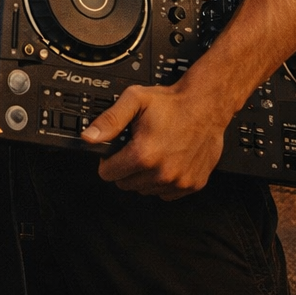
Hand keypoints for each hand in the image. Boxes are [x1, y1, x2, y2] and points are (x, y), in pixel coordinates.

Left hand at [81, 83, 226, 199]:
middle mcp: (162, 172)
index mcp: (144, 154)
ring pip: (145, 190)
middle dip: (125, 168)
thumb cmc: (173, 103)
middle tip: (136, 148)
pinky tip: (167, 162)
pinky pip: (166, 193)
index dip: (108, 161)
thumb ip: (109, 120)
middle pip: (125, 184)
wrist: (206, 105)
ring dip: (144, 176)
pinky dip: (163, 181)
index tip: (116, 152)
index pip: (108, 174)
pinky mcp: (192, 185)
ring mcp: (178, 181)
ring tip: (154, 152)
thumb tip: (89, 137)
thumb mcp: (135, 100)